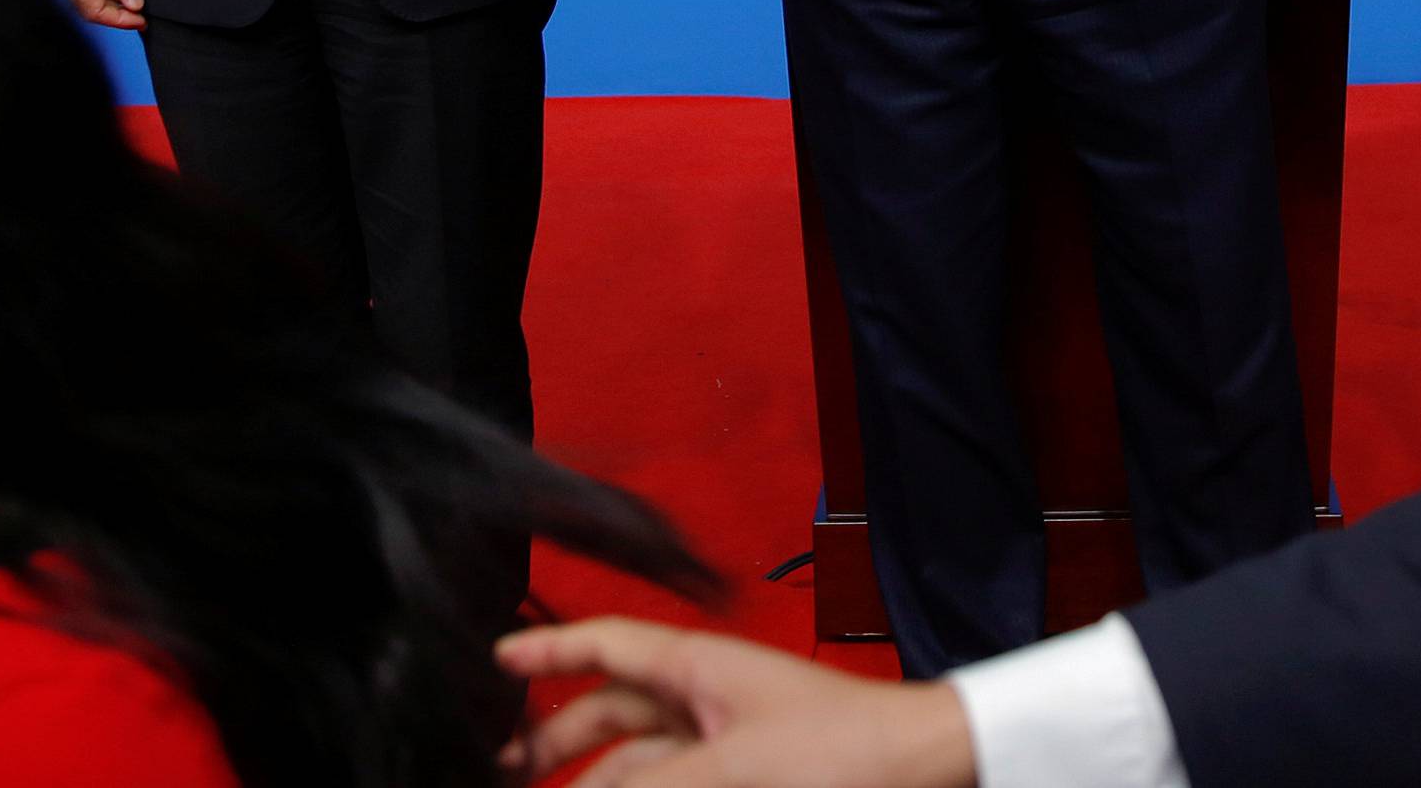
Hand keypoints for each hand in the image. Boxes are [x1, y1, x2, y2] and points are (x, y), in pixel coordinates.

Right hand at [498, 617, 975, 787]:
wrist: (924, 774)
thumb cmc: (841, 753)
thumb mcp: (726, 772)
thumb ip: (642, 786)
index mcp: (698, 667)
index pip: (607, 646)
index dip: (549, 649)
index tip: (497, 657)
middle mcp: (706, 701)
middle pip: (613, 714)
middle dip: (556, 740)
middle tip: (502, 769)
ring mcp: (729, 748)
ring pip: (640, 763)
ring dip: (597, 779)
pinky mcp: (750, 784)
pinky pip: (676, 785)